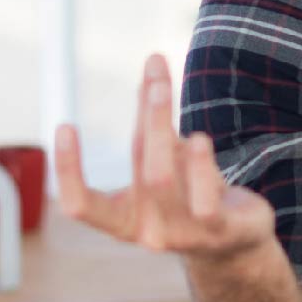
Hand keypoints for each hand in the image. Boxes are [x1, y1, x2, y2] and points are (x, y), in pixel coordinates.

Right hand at [54, 53, 275, 261]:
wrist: (237, 242)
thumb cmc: (188, 192)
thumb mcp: (165, 157)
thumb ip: (154, 117)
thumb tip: (153, 60)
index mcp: (124, 221)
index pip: (81, 206)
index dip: (68, 170)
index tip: (65, 125)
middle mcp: (150, 233)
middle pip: (141, 172)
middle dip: (147, 120)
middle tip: (154, 79)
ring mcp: (184, 236)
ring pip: (164, 179)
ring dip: (164, 131)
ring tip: (164, 90)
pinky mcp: (219, 232)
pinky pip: (204, 199)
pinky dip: (200, 165)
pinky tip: (199, 140)